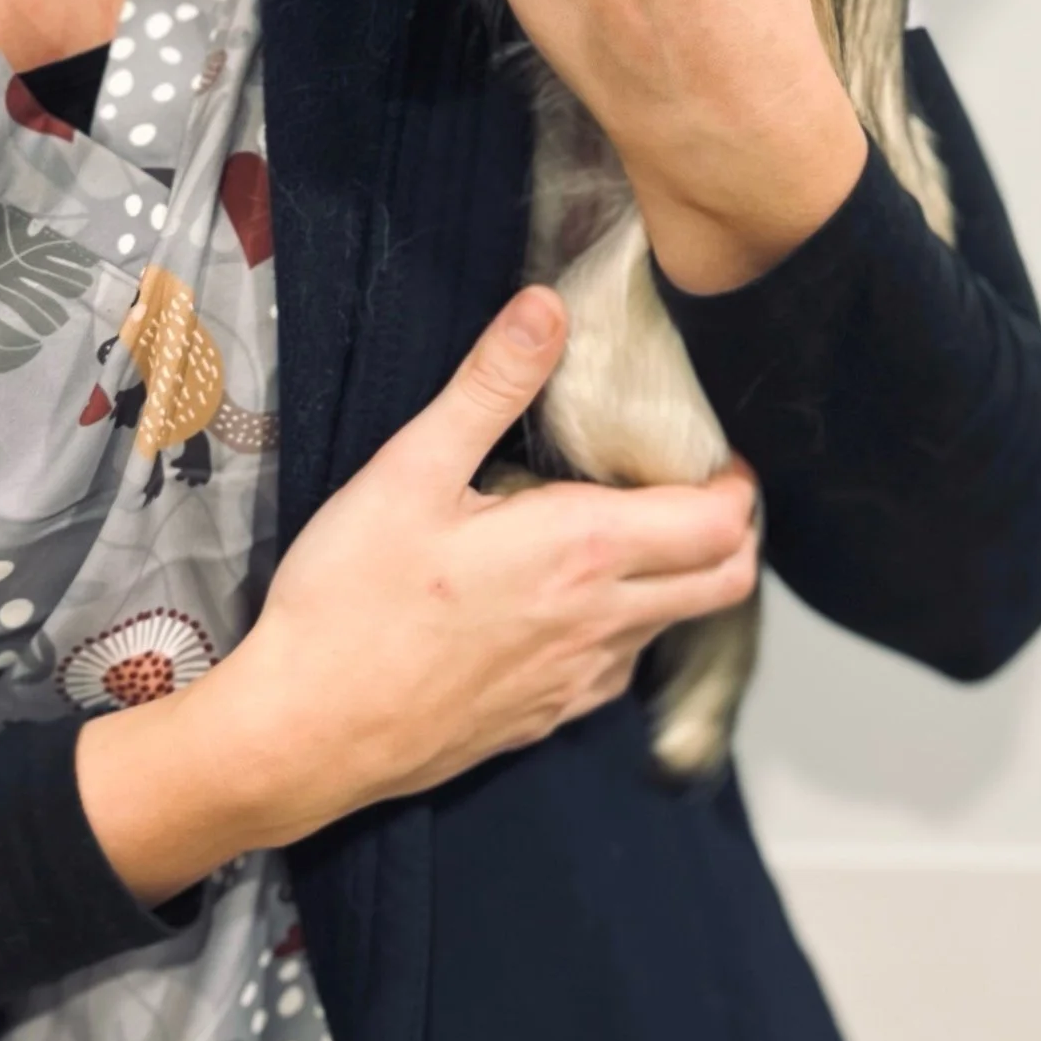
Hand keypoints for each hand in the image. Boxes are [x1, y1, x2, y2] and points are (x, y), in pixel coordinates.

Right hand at [75, 286, 758, 901]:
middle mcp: (601, 623)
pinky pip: (619, 670)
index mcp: (582, 551)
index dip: (735, 484)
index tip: (713, 451)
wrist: (305, 734)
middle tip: (695, 486)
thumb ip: (488, 385)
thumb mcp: (410, 471)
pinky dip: (628, 628)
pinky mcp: (544, 720)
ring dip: (681, 579)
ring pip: (675, 627)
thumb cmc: (351, 596)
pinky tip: (570, 599)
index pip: (719, 524)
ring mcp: (577, 682)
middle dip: (733, 530)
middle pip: (725, 581)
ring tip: (632, 531)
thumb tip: (548, 307)